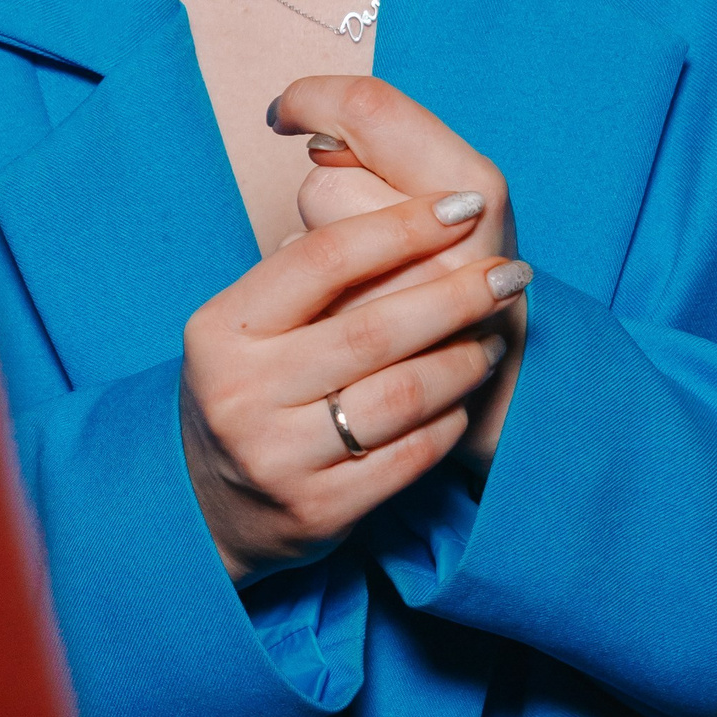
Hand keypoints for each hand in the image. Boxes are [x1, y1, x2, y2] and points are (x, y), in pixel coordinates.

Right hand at [180, 190, 532, 582]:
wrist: (206, 504)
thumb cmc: (250, 386)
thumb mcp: (250, 324)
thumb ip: (313, 273)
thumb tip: (412, 206)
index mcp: (223, 329)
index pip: (324, 259)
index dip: (402, 226)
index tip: (463, 207)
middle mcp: (242, 392)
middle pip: (374, 328)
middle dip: (457, 295)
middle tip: (510, 275)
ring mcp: (278, 457)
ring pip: (402, 396)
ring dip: (463, 360)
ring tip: (492, 338)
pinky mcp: (318, 510)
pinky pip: (410, 456)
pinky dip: (448, 419)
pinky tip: (464, 396)